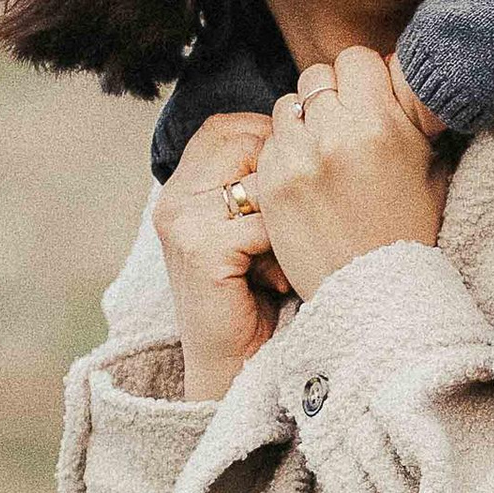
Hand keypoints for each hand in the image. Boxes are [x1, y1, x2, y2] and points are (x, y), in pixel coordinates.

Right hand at [153, 112, 288, 403]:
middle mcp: (174, 195)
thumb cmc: (265, 294)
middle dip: (286, 184)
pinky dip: (282, 253)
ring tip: (281, 262)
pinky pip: (263, 223)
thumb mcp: (264, 225)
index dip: (278, 149)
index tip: (296, 196)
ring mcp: (181, 220)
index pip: (235, 125)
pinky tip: (276, 282)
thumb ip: (270, 177)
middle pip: (251, 144)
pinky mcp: (198, 248)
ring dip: (288, 222)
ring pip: (265, 181)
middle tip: (286, 236)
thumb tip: (319, 126)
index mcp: (185, 181)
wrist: (240, 366)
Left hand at [253, 49, 446, 298]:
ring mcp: (297, 158)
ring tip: (324, 153)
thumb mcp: (431, 165)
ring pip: (287, 104)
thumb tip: (400, 72)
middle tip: (347, 126)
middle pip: (317, 75)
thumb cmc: (411, 228)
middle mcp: (335, 133)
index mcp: (381, 123)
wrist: (375, 292)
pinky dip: (285, 152)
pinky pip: (270, 142)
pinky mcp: (270, 182)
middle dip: (332, 95)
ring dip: (304, 121)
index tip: (370, 97)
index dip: (364, 76)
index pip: (356, 58)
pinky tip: (307, 179)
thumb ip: (411, 113)